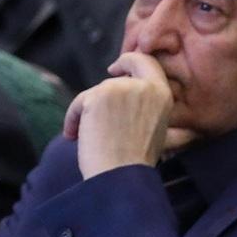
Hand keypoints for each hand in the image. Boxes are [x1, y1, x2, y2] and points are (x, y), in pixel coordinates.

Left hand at [64, 54, 176, 175]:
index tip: (115, 69)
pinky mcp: (97, 96)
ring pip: (95, 93)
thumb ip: (144, 104)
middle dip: (101, 100)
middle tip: (95, 121)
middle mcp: (144, 86)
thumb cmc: (136, 160)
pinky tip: (76, 137)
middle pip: (115, 80)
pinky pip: (79, 103)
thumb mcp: (154, 126)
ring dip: (87, 113)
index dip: (128, 60)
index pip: (146, 61)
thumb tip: (121, 87)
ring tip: (87, 136)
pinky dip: (73, 119)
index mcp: (163, 94)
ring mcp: (120, 89)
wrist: (122, 176)